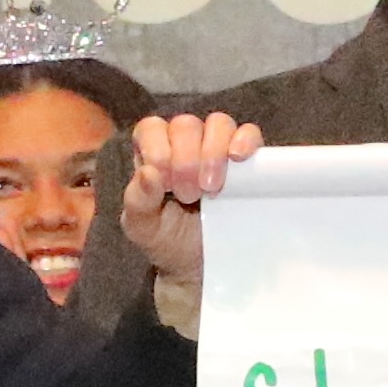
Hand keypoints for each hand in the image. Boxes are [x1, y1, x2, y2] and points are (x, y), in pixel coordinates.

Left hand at [115, 111, 261, 296]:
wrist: (200, 262)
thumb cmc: (167, 239)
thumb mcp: (143, 227)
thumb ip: (138, 201)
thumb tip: (148, 173)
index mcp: (153, 152)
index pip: (151, 128)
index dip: (158, 150)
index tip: (165, 185)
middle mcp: (183, 142)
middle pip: (186, 125)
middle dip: (186, 160)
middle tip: (188, 195)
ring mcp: (216, 146)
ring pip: (218, 124)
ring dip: (214, 152)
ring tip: (211, 188)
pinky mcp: (244, 157)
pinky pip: (249, 132)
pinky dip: (245, 140)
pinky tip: (239, 158)